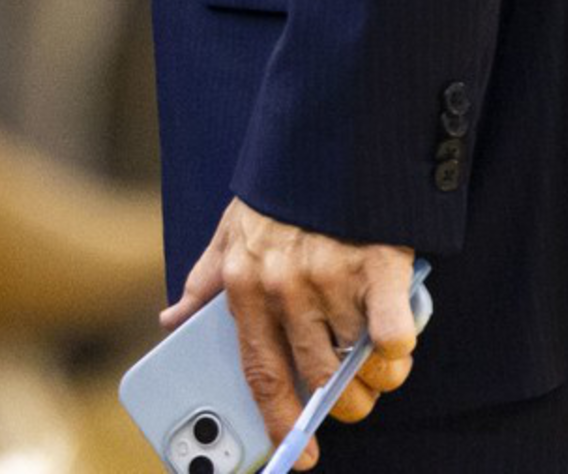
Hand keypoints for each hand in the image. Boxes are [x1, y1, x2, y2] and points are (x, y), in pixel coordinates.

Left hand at [163, 202, 418, 461]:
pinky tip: (396, 348)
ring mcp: (330, 276)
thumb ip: (204, 277)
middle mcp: (283, 286)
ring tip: (381, 373)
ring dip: (374, 377)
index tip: (294, 452)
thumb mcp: (232, 226)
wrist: (332, 126)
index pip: (258, 371)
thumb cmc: (284, 187)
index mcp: (244, 283)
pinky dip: (396, 347)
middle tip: (352, 405)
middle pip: (315, 375)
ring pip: (355, 360)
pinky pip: (390, 330)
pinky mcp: (377, 263)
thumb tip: (170, 319)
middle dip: (340, 403)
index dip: (277, 419)